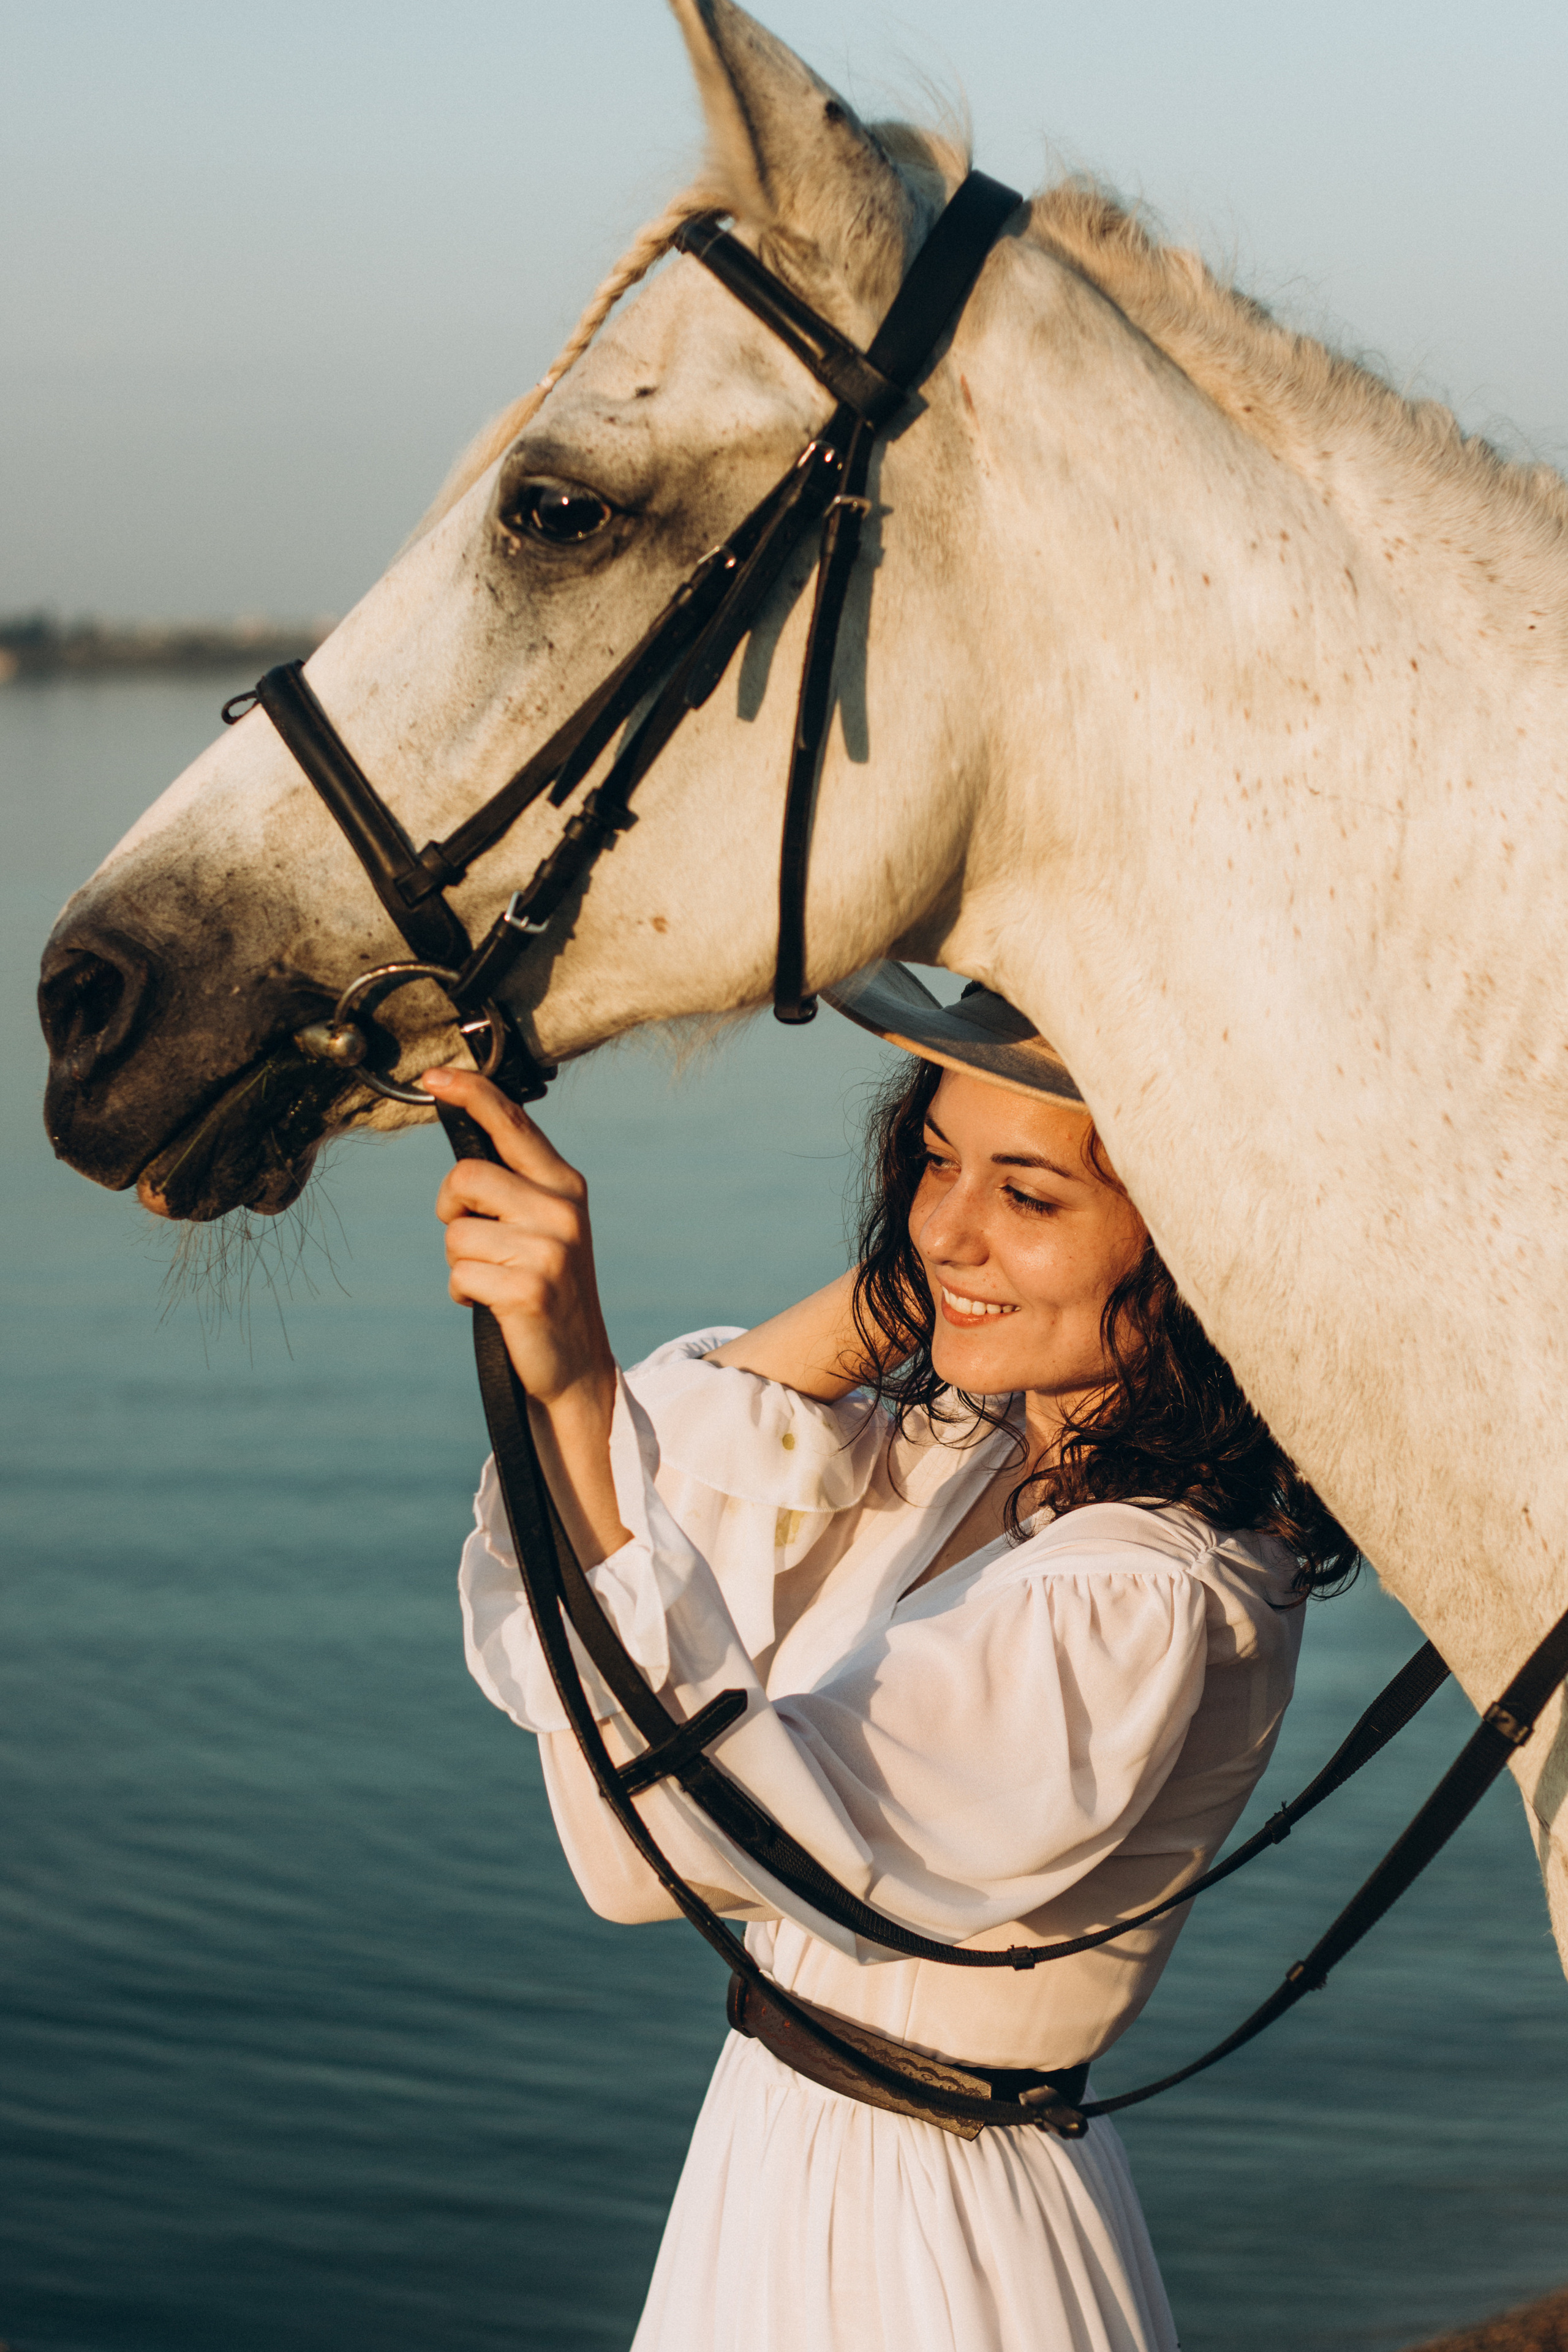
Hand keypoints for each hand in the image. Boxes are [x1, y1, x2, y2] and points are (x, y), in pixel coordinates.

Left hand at [427, 1066, 614, 1412]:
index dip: (471, 1093)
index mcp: (565, 1184)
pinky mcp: (529, 1289)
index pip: (513, 1125)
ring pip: (456, 1233)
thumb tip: (463, 1141)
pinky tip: (493, 1305)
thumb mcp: (542, 1224)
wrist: (575, 1363)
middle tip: (473, 1239)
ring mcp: (549, 1249)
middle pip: (466, 1177)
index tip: (433, 1078)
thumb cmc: (545, 1286)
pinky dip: (464, 1294)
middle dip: (452, 1210)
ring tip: (494, 1279)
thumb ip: (513, 1183)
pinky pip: (459, 1275)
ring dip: (460, 1262)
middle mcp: (562, 1210)